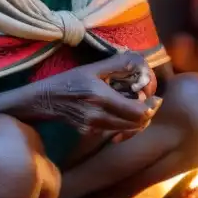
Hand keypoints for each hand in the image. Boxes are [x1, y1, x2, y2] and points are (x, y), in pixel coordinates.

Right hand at [32, 53, 159, 135]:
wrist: (45, 100)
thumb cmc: (69, 80)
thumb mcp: (93, 68)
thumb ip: (118, 65)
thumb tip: (140, 63)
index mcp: (101, 98)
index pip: (137, 112)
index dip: (150, 106)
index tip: (152, 97)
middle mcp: (100, 117)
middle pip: (136, 124)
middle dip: (146, 113)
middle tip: (147, 101)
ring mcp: (95, 128)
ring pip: (128, 130)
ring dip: (137, 119)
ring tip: (135, 105)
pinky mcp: (91, 133)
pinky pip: (116, 131)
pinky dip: (125, 124)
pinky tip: (121, 112)